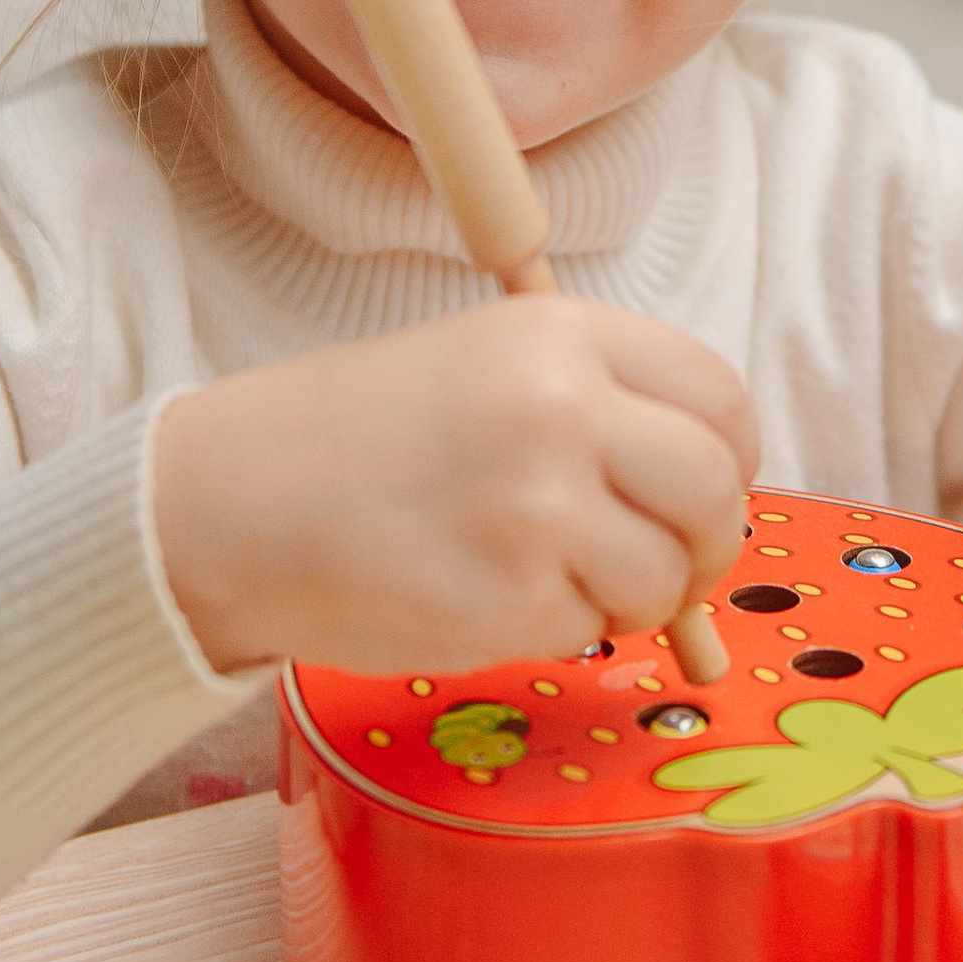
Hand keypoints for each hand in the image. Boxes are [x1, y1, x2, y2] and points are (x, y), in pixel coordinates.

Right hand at [151, 301, 757, 679]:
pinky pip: (592, 628)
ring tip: (549, 576)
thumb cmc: (359, 441)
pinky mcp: (513, 593)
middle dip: (704, 544)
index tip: (701, 491)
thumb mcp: (487, 363)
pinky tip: (489, 596)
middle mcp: (561, 406)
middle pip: (715, 489)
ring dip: (631, 599)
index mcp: (560, 333)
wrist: (235, 503)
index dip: (727, 459)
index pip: (718, 396)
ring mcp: (540, 502)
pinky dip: (560, 628)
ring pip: (666, 575)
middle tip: (660, 565)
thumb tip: (709, 486)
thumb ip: (599, 401)